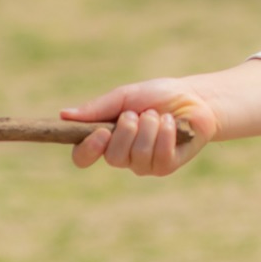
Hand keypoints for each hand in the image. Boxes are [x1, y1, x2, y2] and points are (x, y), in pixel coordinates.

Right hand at [61, 77, 216, 175]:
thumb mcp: (126, 96)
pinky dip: (165, 134)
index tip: (101, 133)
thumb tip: (64, 115)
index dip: (88, 150)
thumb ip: (98, 108)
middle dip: (128, 130)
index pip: (83, 156)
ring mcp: (144, 164)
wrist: (195, 97)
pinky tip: (172, 124)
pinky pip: (159, 157)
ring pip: (137, 156)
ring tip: (158, 115)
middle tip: (140, 113)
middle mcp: (123, 155)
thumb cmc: (159, 95)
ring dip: (149, 129)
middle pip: (112, 157)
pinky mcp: (165, 166)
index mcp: (107, 138)